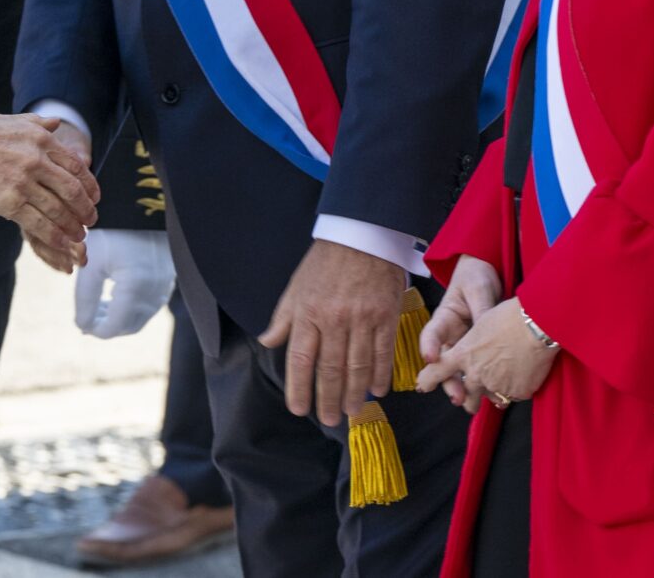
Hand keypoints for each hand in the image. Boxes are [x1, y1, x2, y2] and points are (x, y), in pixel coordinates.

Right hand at [0, 114, 99, 267]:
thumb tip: (57, 123)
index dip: (90, 185)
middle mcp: (37, 160)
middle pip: (72, 189)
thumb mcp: (12, 121)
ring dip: (72, 225)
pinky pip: (38, 223)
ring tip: (79, 235)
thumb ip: (39, 124)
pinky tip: (62, 243)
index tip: (95, 197)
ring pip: (58, 209)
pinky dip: (54, 236)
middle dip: (85, 208)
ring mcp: (23, 183)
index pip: (76, 166)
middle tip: (91, 219)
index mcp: (41, 139)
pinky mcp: (8, 203)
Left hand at [75, 228, 176, 337]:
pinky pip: (153, 302)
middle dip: (107, 325)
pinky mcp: (170, 275)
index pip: (111, 329)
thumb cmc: (113, 231)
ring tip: (101, 303)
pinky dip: (136, 305)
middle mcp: (153, 293)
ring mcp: (165, 284)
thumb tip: (83, 326)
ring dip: (121, 316)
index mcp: (134, 291)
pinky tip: (120, 290)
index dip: (93, 329)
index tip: (80, 321)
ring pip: (142, 316)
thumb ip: (85, 300)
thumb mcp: (92, 265)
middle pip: (129, 327)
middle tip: (89, 316)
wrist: (143, 202)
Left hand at [257, 239, 410, 427]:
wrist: (363, 234)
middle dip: (329, 400)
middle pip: (331, 370)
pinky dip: (381, 374)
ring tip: (352, 411)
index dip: (299, 389)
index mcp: (308, 314)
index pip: (301, 361)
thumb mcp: (297, 287)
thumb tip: (267, 342)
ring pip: (358, 367)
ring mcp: (362, 319)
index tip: (299, 409)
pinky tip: (378, 389)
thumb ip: (283, 319)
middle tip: (330, 419)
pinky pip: (384, 352)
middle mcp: (334, 320)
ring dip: (355, 393)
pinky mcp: (386, 316)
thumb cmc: (326, 262)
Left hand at [414, 296, 557, 411]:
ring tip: (499, 395)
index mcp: (465, 354)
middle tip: (469, 404)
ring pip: (491, 397)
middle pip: (466, 395)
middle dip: (467, 400)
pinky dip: (516, 388)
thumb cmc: (511, 316)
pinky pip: (513, 395)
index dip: (428, 380)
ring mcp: (496, 385)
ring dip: (493, 395)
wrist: (538, 324)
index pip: (438, 371)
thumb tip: (476, 353)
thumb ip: (475, 343)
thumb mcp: (484, 321)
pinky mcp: (517, 392)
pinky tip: (524, 376)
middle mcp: (476, 373)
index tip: (422, 386)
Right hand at [417, 254, 504, 404]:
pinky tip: (491, 394)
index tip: (430, 358)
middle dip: (448, 381)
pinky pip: (478, 367)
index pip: (432, 333)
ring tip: (470, 402)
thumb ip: (481, 310)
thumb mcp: (478, 289)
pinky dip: (482, 381)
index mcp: (445, 317)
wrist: (489, 271)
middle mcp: (451, 335)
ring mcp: (465, 344)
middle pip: (444, 361)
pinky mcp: (479, 350)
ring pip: (460, 370)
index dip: (429, 347)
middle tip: (457, 396)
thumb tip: (486, 333)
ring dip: (464, 387)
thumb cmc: (477, 276)